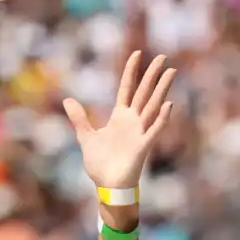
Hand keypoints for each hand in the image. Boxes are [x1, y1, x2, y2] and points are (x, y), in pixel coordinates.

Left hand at [62, 51, 176, 190]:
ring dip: (162, 90)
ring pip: (153, 106)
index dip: (131, 71)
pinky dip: (162, 118)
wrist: (107, 185)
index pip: (127, 88)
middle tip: (163, 56)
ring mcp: (139, 132)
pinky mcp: (143, 145)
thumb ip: (79, 118)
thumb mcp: (86, 137)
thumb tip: (67, 100)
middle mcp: (132, 121)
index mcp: (119, 117)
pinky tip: (168, 104)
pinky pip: (154, 129)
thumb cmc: (100, 164)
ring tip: (171, 72)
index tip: (137, 53)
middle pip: (144, 92)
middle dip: (152, 75)